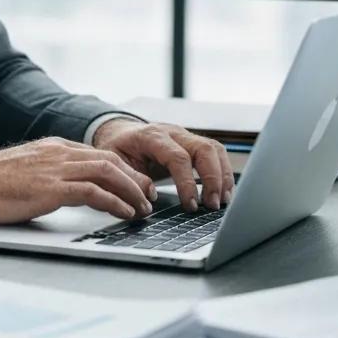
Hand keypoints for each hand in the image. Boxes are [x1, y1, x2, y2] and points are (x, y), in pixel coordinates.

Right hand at [0, 137, 158, 224]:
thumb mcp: (25, 172)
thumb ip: (47, 176)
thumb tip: (62, 192)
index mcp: (52, 147)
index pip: (98, 154)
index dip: (123, 169)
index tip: (136, 185)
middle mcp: (58, 152)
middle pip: (110, 159)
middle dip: (135, 178)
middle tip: (149, 197)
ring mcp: (55, 168)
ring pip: (108, 172)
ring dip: (131, 191)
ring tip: (143, 209)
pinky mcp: (50, 188)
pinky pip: (93, 192)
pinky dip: (115, 202)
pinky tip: (124, 213)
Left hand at [92, 118, 233, 213]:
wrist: (119, 132)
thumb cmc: (118, 148)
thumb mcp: (114, 163)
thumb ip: (129, 180)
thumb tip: (147, 202)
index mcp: (152, 136)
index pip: (178, 157)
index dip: (187, 183)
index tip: (191, 205)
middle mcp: (173, 132)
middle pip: (204, 149)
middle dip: (213, 179)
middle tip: (213, 205)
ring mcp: (185, 135)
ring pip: (214, 149)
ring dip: (223, 176)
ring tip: (222, 201)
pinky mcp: (193, 143)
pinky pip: (215, 153)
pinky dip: (223, 172)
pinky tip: (222, 192)